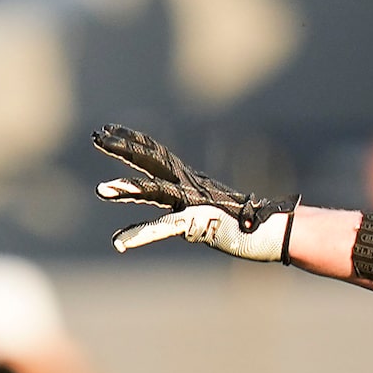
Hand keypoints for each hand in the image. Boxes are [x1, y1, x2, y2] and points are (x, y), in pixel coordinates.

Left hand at [91, 123, 292, 257]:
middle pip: (152, 161)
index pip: (158, 155)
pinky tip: (119, 242)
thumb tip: (183, 225)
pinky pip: (164, 228)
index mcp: (192, 182)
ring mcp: (194, 203)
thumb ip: (193, 216)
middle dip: (124, 148)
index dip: (135, 141)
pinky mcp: (198, 223)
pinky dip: (141, 235)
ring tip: (101, 189)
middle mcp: (191, 186)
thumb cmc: (249, 224)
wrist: (276, 230)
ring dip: (127, 189)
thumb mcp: (214, 216)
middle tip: (96, 136)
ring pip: (155, 190)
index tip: (112, 130)